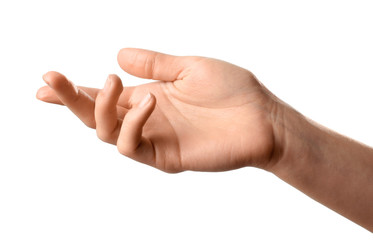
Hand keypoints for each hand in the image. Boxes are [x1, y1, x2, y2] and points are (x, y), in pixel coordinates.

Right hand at [36, 48, 276, 172]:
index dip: (74, 91)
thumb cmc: (232, 90)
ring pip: (107, 133)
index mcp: (149, 97)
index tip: (46, 82)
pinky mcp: (166, 157)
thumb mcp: (189, 67)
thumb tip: (118, 54)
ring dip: (101, 107)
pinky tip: (148, 103)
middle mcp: (147, 119)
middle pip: (96, 116)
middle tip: (51, 80)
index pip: (104, 96)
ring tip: (115, 82)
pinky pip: (133, 147)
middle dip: (69, 99)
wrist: (262, 117)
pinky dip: (132, 124)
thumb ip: (155, 64)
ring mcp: (155, 139)